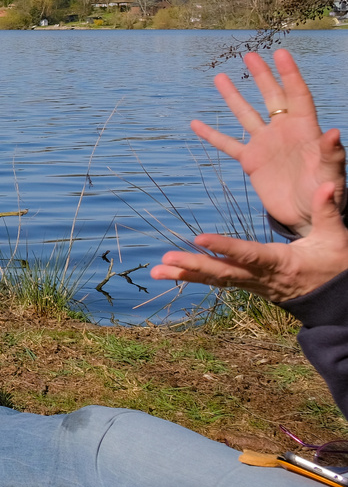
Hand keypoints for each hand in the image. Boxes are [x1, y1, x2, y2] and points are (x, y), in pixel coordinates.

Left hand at [150, 181, 347, 302]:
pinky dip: (194, 277)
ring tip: (157, 271)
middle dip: (193, 266)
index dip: (224, 247)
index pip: (248, 254)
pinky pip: (217, 282)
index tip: (199, 239)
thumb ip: (327, 211)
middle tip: (165, 261)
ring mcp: (252, 284)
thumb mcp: (336, 239)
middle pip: (223, 272)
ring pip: (215, 279)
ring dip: (186, 275)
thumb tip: (323, 185)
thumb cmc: (337, 266)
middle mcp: (261, 276)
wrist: (337, 302)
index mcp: (280, 262)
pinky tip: (170, 273)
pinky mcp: (247, 285)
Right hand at [190, 49, 345, 235]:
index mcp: (305, 131)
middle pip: (272, 98)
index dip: (290, 75)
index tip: (281, 54)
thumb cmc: (326, 195)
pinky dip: (211, 135)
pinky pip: (228, 145)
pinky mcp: (251, 161)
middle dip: (262, 76)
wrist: (308, 217)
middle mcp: (284, 132)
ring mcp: (265, 145)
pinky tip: (196, 124)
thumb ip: (332, 155)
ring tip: (220, 77)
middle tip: (250, 56)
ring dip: (232, 97)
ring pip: (246, 115)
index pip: (298, 96)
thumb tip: (334, 132)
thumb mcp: (332, 176)